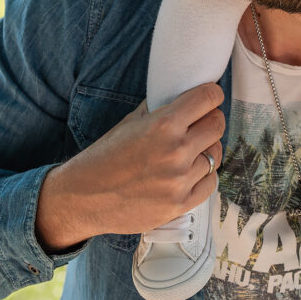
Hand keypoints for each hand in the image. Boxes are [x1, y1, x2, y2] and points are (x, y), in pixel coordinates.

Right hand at [35, 83, 225, 250]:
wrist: (83, 197)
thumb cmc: (106, 155)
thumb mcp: (132, 121)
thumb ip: (162, 108)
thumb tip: (185, 95)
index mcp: (164, 124)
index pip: (209, 98)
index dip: (212, 94)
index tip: (210, 96)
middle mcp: (176, 151)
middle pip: (217, 124)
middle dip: (211, 119)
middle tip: (201, 122)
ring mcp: (179, 180)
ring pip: (215, 154)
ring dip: (207, 149)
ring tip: (193, 149)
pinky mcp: (179, 205)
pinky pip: (210, 183)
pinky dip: (203, 176)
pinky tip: (190, 172)